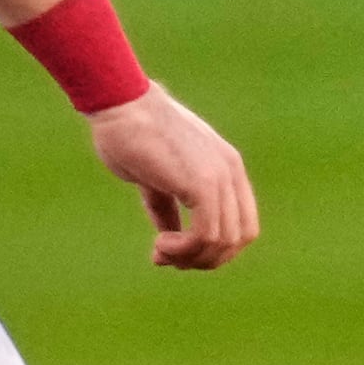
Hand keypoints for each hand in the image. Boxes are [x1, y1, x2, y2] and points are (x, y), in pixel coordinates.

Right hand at [88, 85, 257, 270]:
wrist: (121, 105)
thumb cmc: (129, 135)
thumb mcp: (156, 178)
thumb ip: (169, 206)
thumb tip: (169, 239)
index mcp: (226, 167)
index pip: (242, 224)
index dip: (213, 248)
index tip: (174, 250)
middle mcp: (231, 172)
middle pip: (239, 238)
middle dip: (204, 259)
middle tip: (167, 258)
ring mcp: (220, 177)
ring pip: (223, 241)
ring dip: (190, 257)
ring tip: (160, 251)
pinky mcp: (202, 183)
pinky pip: (206, 235)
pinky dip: (183, 250)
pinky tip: (160, 245)